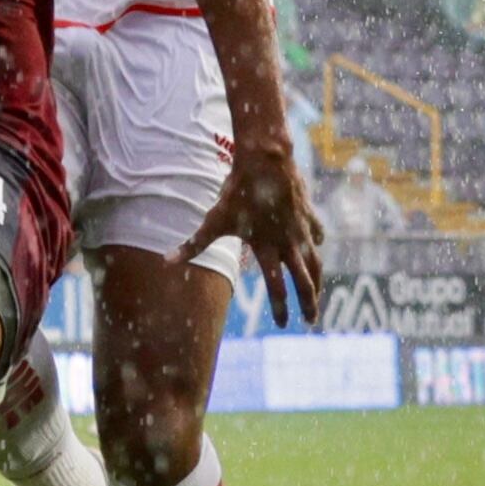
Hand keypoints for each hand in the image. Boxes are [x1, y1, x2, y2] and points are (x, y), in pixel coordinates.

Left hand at [180, 134, 322, 324]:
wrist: (266, 160)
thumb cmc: (238, 191)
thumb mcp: (214, 220)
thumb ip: (193, 245)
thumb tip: (166, 262)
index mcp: (267, 249)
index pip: (276, 287)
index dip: (280, 308)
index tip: (282, 325)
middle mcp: (289, 243)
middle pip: (304, 281)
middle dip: (308, 303)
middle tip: (311, 321)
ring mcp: (302, 228)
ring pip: (315, 261)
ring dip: (318, 279)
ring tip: (318, 293)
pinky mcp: (308, 213)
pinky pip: (317, 232)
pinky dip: (317, 242)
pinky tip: (317, 245)